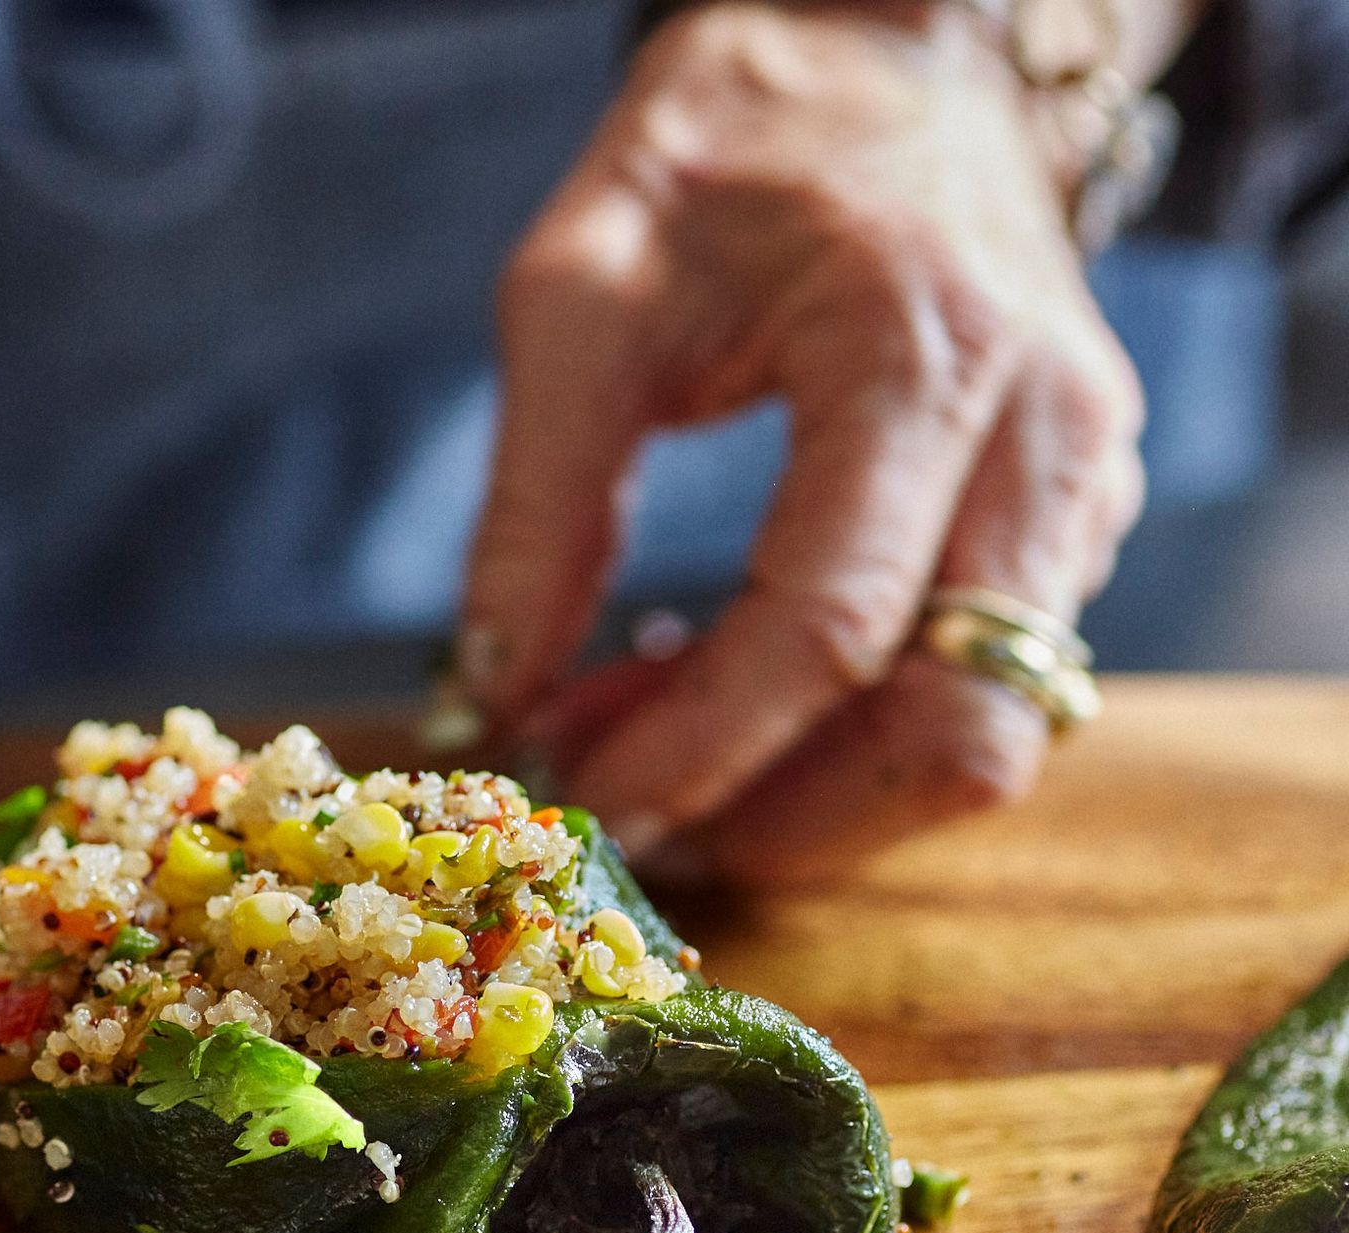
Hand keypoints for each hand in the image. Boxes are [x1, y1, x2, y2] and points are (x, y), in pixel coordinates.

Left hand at [460, 1, 1145, 882]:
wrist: (886, 59)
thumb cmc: (732, 144)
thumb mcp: (584, 291)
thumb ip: (536, 504)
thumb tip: (491, 698)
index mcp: (926, 356)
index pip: (831, 628)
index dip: (699, 747)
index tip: (583, 796)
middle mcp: (1049, 437)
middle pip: (957, 727)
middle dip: (784, 812)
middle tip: (632, 802)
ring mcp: (1085, 486)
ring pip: (984, 734)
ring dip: (811, 785)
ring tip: (649, 725)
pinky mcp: (1071, 520)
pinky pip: (976, 688)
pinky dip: (846, 735)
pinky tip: (719, 682)